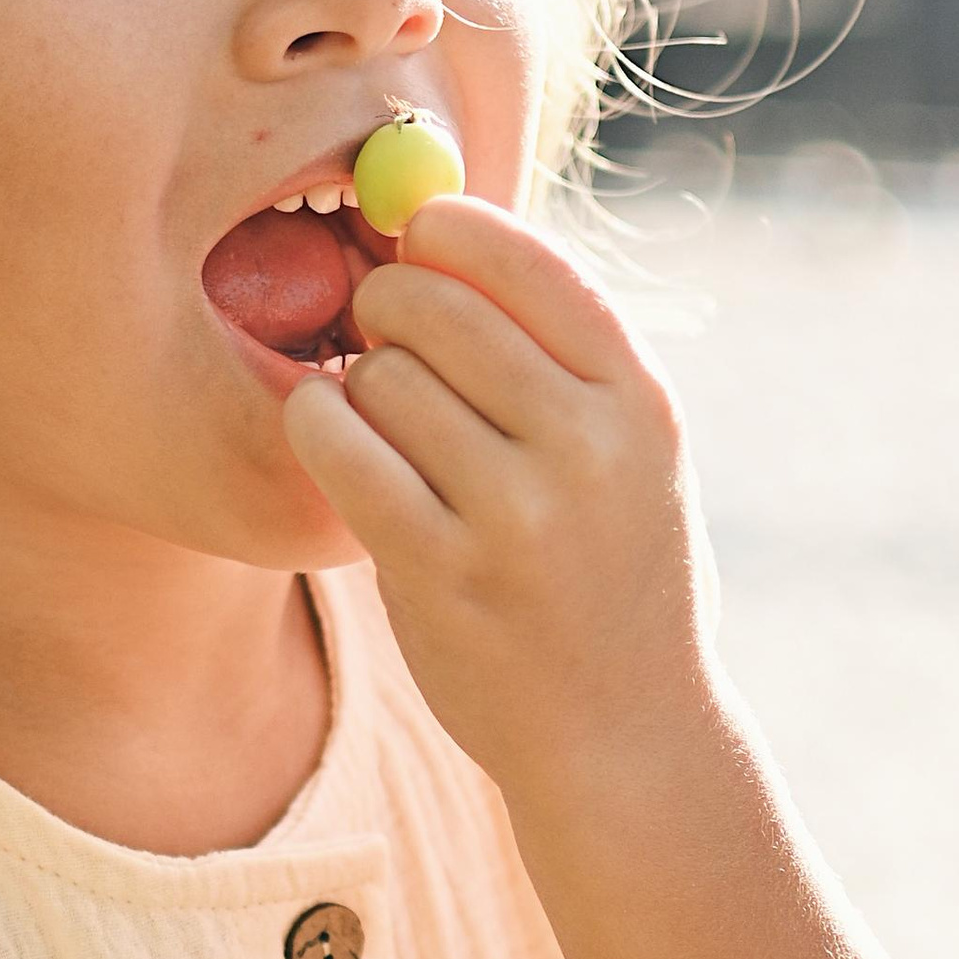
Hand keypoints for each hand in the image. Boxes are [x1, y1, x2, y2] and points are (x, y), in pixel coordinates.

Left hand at [282, 196, 713, 800]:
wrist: (622, 731)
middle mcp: (586, 451)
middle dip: (388, 301)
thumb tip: (434, 227)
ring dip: (357, 380)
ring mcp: (515, 517)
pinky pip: (343, 450)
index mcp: (639, 403)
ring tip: (379, 414)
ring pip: (382, 376)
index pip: (532, 266)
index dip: (453, 230)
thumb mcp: (629, 453)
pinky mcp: (441, 573)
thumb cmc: (605, 568)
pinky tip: (329, 431)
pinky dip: (319, 424)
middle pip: (439, 307)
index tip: (417, 234)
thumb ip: (556, 355)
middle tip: (379, 327)